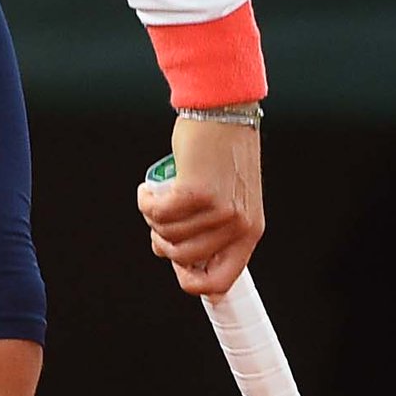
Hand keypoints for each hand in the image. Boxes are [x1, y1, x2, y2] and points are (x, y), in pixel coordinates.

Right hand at [139, 117, 263, 296]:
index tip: (176, 266)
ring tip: (156, 197)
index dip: (192, 282)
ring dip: (152, 217)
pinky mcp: (197, 192)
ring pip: (167, 234)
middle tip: (160, 219)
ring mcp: (219, 210)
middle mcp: (237, 225)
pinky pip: (157, 212)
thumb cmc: (222, 153)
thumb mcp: (231, 199)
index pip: (221, 281)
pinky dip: (146, 201)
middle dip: (161, 241)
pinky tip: (148, 189)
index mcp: (249, 232)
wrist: (223, 113)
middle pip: (183, 259)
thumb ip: (213, 229)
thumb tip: (179, 256)